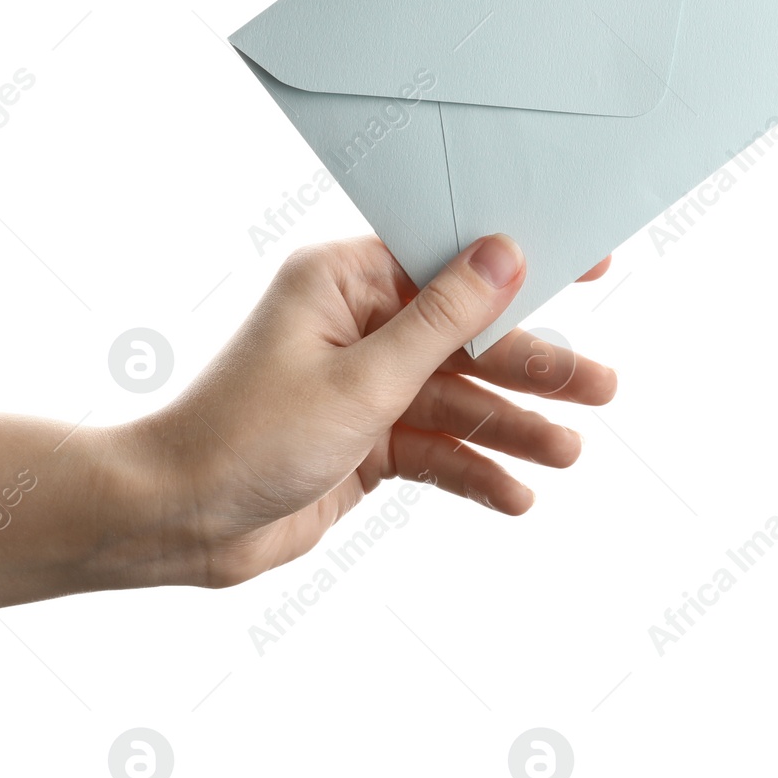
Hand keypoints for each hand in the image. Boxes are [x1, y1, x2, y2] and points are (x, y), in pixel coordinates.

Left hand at [132, 234, 616, 588]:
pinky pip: (432, 448)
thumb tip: (502, 255)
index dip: (520, 266)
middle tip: (600, 386)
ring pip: (455, 398)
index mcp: (342, 281)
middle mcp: (355, 326)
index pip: (447, 260)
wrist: (177, 522)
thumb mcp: (361, 379)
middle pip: (465, 338)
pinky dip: (470, 471)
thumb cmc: (244, 436)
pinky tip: (515, 496)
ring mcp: (360, 386)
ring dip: (509, 426)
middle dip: (530, 365)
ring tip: (567, 451)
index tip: (588, 265)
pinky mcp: (362, 441)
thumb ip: (441, 322)